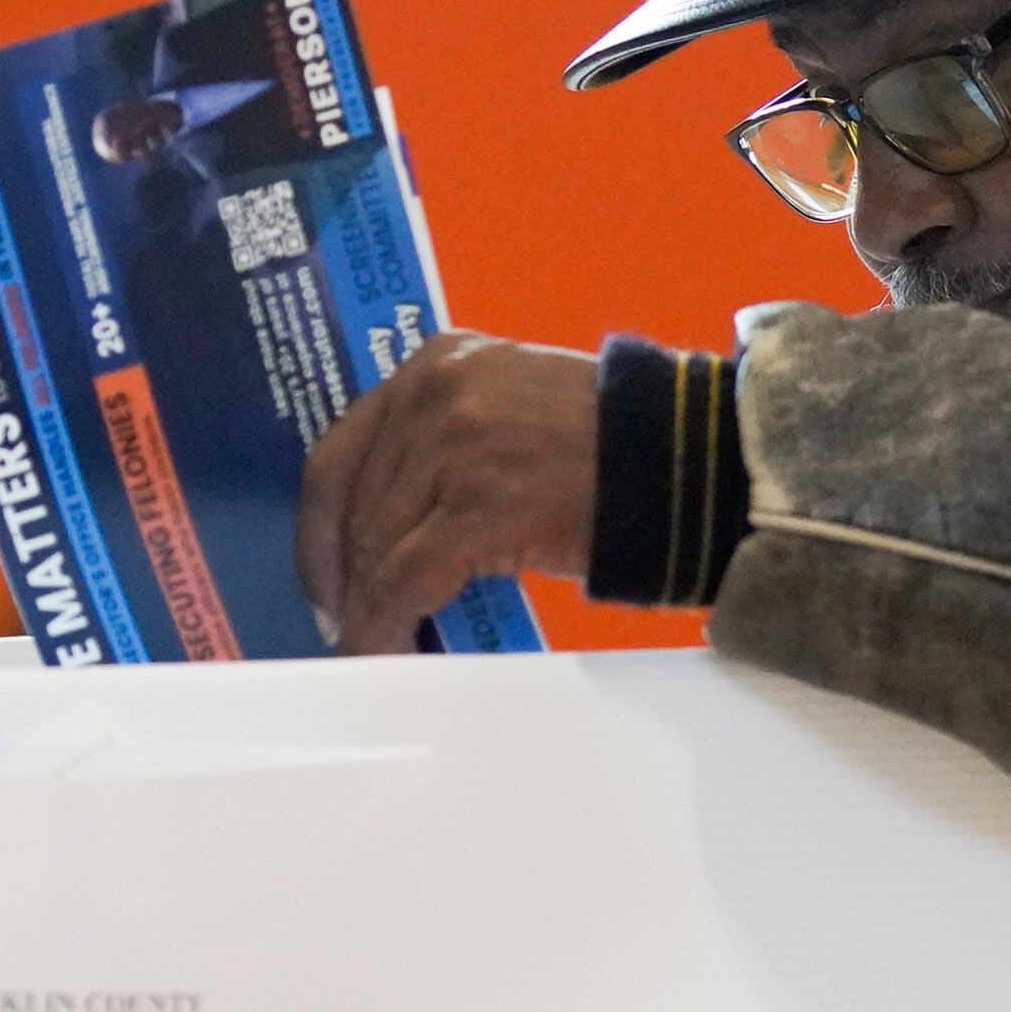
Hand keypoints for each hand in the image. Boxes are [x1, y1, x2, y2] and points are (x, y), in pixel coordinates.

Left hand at [296, 333, 600, 653]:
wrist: (690, 461)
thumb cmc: (621, 445)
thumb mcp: (514, 410)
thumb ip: (451, 441)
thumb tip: (404, 519)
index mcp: (440, 363)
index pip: (342, 448)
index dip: (320, 523)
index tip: (322, 568)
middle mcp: (436, 394)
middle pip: (356, 504)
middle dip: (346, 574)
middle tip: (348, 619)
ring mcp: (456, 448)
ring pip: (376, 545)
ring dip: (368, 606)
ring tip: (375, 641)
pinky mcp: (482, 505)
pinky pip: (407, 578)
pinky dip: (388, 622)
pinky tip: (390, 648)